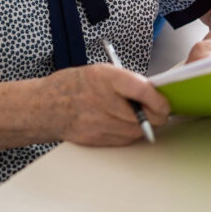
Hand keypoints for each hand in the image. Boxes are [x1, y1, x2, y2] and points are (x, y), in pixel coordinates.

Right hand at [47, 63, 169, 146]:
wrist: (45, 105)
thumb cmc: (72, 84)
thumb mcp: (99, 71)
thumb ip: (125, 81)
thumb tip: (151, 92)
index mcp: (103, 78)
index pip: (141, 90)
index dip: (158, 98)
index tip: (164, 101)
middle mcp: (101, 101)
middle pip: (143, 116)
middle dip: (156, 114)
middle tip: (159, 110)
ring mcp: (97, 123)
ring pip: (137, 131)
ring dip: (144, 125)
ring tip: (139, 115)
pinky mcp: (95, 139)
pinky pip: (124, 140)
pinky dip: (129, 133)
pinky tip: (122, 123)